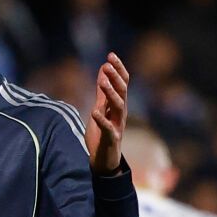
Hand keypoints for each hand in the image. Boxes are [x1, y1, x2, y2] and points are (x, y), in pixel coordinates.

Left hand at [86, 53, 129, 174]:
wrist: (104, 162)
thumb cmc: (102, 135)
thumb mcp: (101, 109)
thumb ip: (102, 91)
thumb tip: (103, 68)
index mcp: (119, 105)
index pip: (122, 83)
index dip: (118, 69)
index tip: (111, 54)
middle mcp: (121, 114)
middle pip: (122, 91)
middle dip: (115, 77)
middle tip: (108, 63)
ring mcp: (117, 126)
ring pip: (119, 107)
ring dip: (111, 93)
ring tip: (102, 81)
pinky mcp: (111, 139)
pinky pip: (108, 128)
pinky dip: (101, 120)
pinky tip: (94, 112)